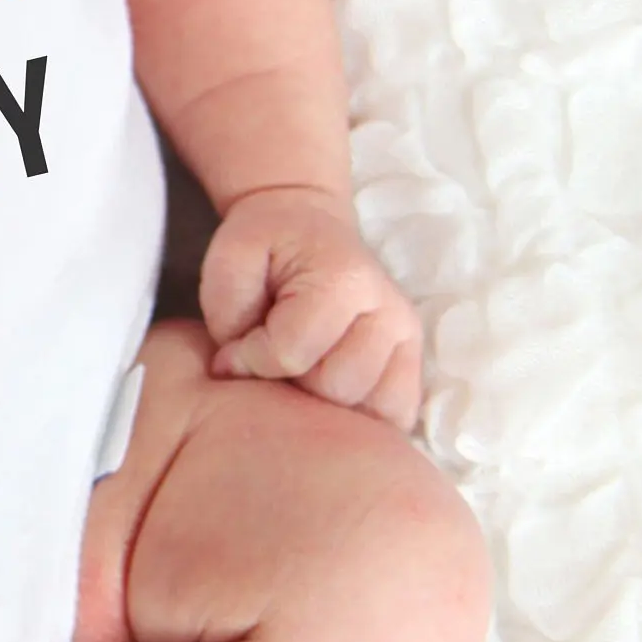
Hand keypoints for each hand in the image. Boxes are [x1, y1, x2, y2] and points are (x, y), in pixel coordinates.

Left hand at [198, 187, 423, 429]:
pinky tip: (329, 398)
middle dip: (290, 385)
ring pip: (368, 409)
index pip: (292, 354)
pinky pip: (397, 414)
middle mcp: (388, 310)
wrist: (308, 224)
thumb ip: (228, 315)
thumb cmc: (266, 244)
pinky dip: (361, 418)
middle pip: (336, 389)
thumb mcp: (230, 259)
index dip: (248, 361)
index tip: (231, 351)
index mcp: (343, 279)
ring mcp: (406, 336)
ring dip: (324, 404)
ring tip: (299, 375)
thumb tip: (237, 373)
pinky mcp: (413, 359)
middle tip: (268, 364)